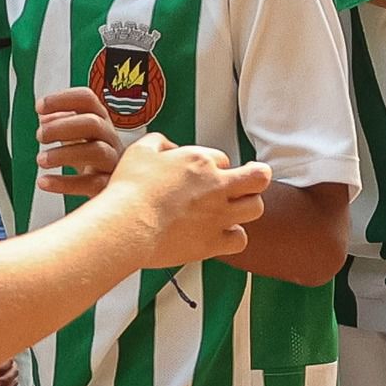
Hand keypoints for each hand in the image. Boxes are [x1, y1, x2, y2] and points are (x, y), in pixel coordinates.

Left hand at [37, 87, 122, 194]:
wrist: (115, 185)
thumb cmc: (94, 158)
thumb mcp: (78, 136)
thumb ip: (62, 123)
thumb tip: (44, 117)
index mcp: (100, 120)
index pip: (87, 99)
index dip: (62, 99)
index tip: (40, 106)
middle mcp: (109, 137)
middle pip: (93, 123)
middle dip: (62, 126)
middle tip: (40, 135)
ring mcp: (113, 161)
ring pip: (96, 151)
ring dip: (63, 154)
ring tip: (42, 159)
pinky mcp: (109, 184)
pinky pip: (91, 183)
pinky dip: (65, 183)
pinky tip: (45, 181)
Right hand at [106, 133, 268, 266]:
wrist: (127, 225)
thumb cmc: (130, 189)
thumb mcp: (140, 150)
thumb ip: (159, 143)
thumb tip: (169, 148)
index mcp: (200, 161)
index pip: (222, 158)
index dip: (214, 165)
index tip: (204, 173)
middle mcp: (215, 187)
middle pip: (258, 178)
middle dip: (256, 178)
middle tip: (249, 181)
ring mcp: (217, 216)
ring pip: (255, 208)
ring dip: (247, 207)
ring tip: (235, 209)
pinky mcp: (212, 242)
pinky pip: (240, 240)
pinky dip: (233, 237)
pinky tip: (222, 234)